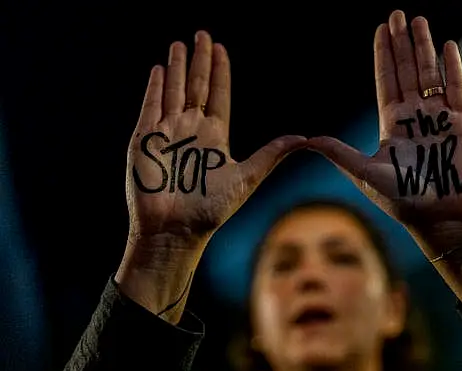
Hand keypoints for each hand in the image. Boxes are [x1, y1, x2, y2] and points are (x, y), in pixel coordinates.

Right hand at [127, 31, 305, 248]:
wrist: (176, 230)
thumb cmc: (211, 210)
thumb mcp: (247, 178)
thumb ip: (271, 155)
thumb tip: (302, 138)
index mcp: (215, 137)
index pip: (217, 95)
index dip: (219, 72)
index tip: (220, 49)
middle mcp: (191, 131)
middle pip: (196, 87)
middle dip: (199, 61)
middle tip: (202, 34)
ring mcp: (167, 134)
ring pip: (173, 91)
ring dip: (176, 68)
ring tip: (179, 45)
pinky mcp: (145, 141)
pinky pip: (150, 107)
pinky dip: (155, 88)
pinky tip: (160, 69)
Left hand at [309, 11, 461, 256]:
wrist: (440, 216)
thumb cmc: (402, 200)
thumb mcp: (364, 172)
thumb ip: (338, 152)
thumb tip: (305, 140)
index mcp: (392, 125)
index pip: (386, 81)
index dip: (383, 56)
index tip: (380, 30)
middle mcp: (415, 117)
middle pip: (407, 71)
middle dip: (402, 43)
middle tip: (397, 15)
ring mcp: (439, 117)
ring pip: (430, 74)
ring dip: (424, 47)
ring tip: (418, 21)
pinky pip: (457, 87)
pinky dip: (453, 67)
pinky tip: (446, 45)